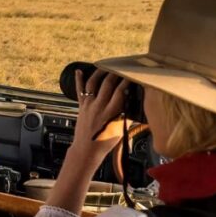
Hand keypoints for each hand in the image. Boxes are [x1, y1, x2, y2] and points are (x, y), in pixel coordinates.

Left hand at [44, 70, 127, 214]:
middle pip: (107, 84)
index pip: (120, 91)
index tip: (132, 75)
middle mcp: (99, 106)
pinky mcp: (81, 106)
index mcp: (111, 112)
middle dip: (115, 73)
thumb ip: (127, 115)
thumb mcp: (121, 129)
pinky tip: (79, 70)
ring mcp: (89, 105)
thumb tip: (136, 105)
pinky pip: (79, 91)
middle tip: (121, 67)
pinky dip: (78, 80)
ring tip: (106, 66)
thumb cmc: (106, 142)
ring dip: (100, 73)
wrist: (87, 150)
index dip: (127, 81)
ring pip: (93, 83)